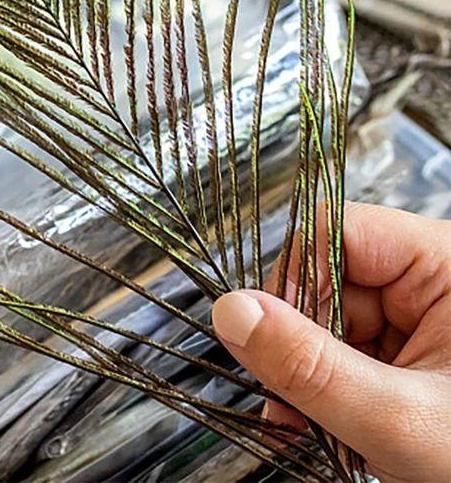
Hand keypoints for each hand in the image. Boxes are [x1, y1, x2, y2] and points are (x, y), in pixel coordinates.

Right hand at [212, 203, 450, 482]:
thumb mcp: (402, 419)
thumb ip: (314, 367)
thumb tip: (233, 313)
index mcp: (445, 263)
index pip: (334, 232)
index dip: (294, 282)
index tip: (274, 343)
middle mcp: (431, 281)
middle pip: (325, 281)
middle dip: (301, 347)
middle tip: (292, 408)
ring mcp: (422, 319)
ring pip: (329, 323)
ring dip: (312, 377)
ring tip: (319, 430)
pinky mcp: (414, 353)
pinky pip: (347, 352)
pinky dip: (331, 391)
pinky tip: (335, 426)